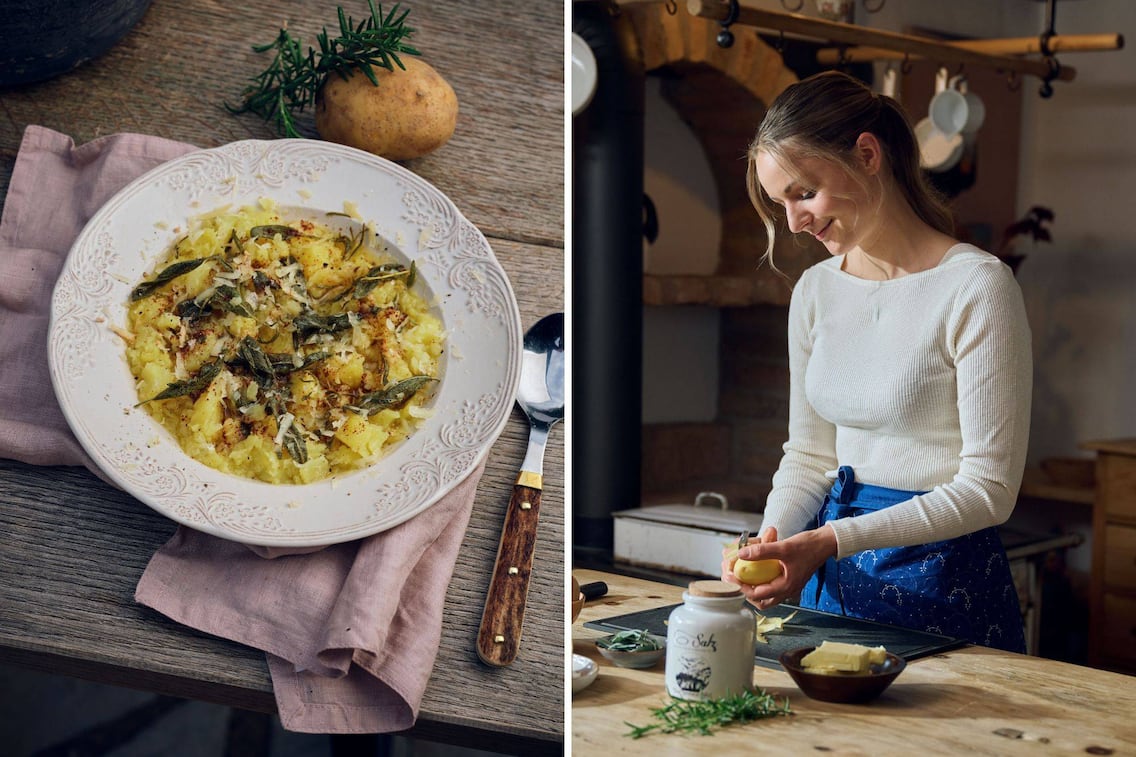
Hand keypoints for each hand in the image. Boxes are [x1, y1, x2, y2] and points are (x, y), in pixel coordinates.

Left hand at [722, 525, 836, 610]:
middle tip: (734, 579)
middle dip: (746, 591)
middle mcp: (787, 590)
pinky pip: (773, 585)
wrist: (826, 543)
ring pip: (767, 595)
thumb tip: (741, 554)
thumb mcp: (784, 547)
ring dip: (754, 588)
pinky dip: (763, 580)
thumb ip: (762, 551)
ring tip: (743, 577)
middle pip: (761, 601)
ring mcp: (789, 585)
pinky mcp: (790, 579)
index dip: (741, 586)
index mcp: (786, 587)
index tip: (730, 575)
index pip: (757, 595)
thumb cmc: (808, 546)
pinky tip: (757, 569)